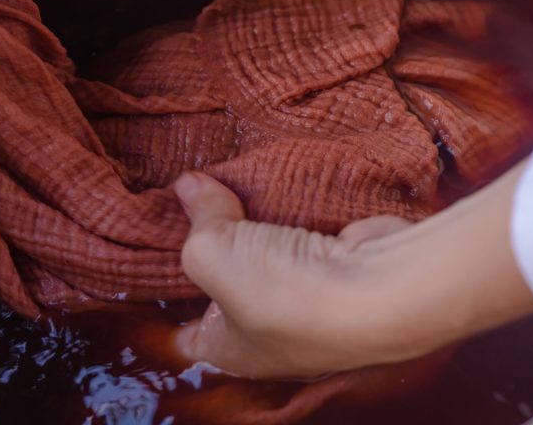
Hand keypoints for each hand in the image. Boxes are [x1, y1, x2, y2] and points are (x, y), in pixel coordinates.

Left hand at [171, 164, 532, 378]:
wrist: (382, 287)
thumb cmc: (287, 291)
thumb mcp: (214, 254)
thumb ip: (197, 220)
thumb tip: (188, 187)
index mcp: (228, 350)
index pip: (181, 330)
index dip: (162, 293)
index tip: (149, 249)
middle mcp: (267, 335)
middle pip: (223, 284)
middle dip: (209, 244)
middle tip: (187, 200)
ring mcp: (307, 303)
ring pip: (265, 257)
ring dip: (252, 225)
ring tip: (224, 183)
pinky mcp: (336, 269)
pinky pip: (300, 238)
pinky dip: (288, 215)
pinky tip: (271, 184)